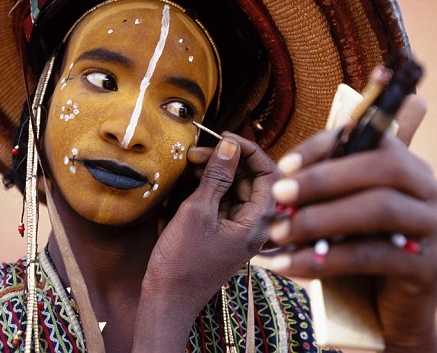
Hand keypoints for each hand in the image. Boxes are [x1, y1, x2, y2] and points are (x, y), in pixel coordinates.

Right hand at [133, 133, 276, 349]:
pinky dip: (209, 188)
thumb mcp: (198, 212)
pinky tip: (191, 178)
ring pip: (235, 189)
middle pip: (251, 179)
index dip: (249, 151)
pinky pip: (223, 201)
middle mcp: (255, 225)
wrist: (168, 299)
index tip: (224, 137)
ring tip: (191, 161)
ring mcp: (239, 229)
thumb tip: (229, 145)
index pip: (268, 174)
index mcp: (259, 222)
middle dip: (227, 160)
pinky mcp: (224, 232)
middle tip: (199, 151)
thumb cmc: (183, 261)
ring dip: (215, 172)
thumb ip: (217, 177)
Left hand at [265, 95, 436, 351]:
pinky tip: (289, 265)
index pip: (372, 139)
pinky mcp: (433, 266)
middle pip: (384, 167)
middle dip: (324, 179)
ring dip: (321, 218)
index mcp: (412, 170)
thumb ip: (325, 193)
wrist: (387, 314)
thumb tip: (283, 182)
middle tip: (280, 193)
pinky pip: (372, 256)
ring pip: (380, 209)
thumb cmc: (358, 255)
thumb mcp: (341, 216)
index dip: (326, 146)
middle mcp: (434, 192)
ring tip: (280, 232)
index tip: (286, 166)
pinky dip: (325, 259)